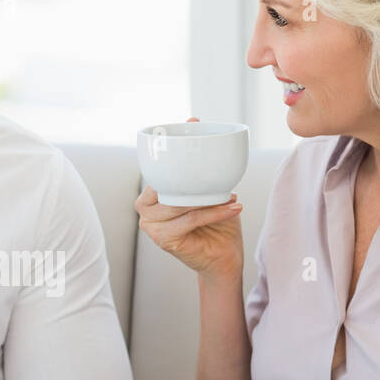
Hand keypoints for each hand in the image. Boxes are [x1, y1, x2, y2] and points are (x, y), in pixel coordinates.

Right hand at [135, 118, 243, 278]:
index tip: (196, 129)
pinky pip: (191, 219)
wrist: (222, 258)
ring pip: (179, 203)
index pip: (158, 170)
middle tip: (221, 178)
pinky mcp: (164, 240)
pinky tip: (234, 207)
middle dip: (194, 179)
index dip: (175, 153)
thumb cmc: (215, 223)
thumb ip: (199, 163)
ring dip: (209, 199)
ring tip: (231, 196)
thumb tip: (195, 121)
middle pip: (166, 185)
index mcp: (150, 194)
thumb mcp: (208, 188)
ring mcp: (152, 226)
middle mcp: (145, 210)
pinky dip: (214, 212)